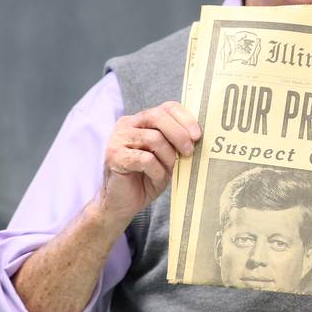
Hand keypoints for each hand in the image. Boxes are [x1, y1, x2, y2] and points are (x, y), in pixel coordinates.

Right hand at [98, 101, 200, 226]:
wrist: (122, 204)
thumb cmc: (147, 178)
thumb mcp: (167, 157)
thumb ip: (176, 142)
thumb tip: (197, 136)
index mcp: (141, 120)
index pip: (166, 107)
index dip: (185, 118)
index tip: (197, 135)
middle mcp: (127, 125)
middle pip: (157, 116)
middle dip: (179, 134)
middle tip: (189, 151)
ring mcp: (118, 139)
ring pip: (153, 138)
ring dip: (168, 156)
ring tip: (170, 169)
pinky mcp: (114, 156)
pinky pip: (145, 159)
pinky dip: (157, 170)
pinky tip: (157, 177)